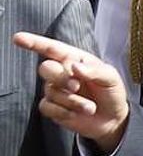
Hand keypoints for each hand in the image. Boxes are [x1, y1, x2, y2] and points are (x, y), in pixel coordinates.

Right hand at [12, 32, 129, 153]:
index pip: (52, 48)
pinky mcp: (51, 107)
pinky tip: (77, 113)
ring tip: (90, 107)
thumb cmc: (112, 92)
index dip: (34, 42)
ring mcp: (55, 90)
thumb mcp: (111, 78)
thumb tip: (74, 66)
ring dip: (72, 101)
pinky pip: (47, 107)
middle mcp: (61, 72)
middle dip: (61, 78)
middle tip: (77, 87)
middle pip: (46, 68)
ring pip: (50, 91)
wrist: (112, 118)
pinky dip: (64, 112)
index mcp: (75, 59)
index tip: (18, 38)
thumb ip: (95, 71)